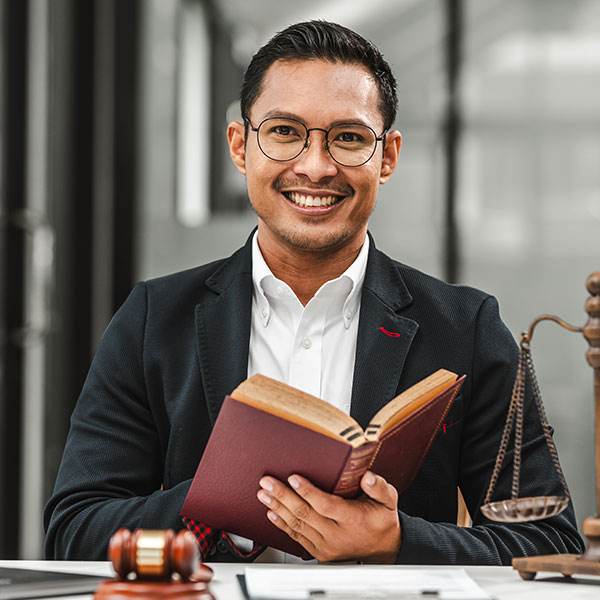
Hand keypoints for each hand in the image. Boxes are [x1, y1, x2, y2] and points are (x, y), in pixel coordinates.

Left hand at [257, 471, 400, 562]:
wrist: (383, 549)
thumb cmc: (381, 520)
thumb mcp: (388, 501)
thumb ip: (379, 487)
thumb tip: (368, 476)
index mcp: (352, 519)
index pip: (325, 505)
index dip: (308, 492)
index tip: (294, 478)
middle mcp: (336, 533)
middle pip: (305, 514)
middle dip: (283, 496)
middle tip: (267, 482)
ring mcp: (326, 544)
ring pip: (297, 525)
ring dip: (278, 507)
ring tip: (264, 494)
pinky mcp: (319, 551)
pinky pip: (297, 537)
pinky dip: (282, 524)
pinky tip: (271, 513)